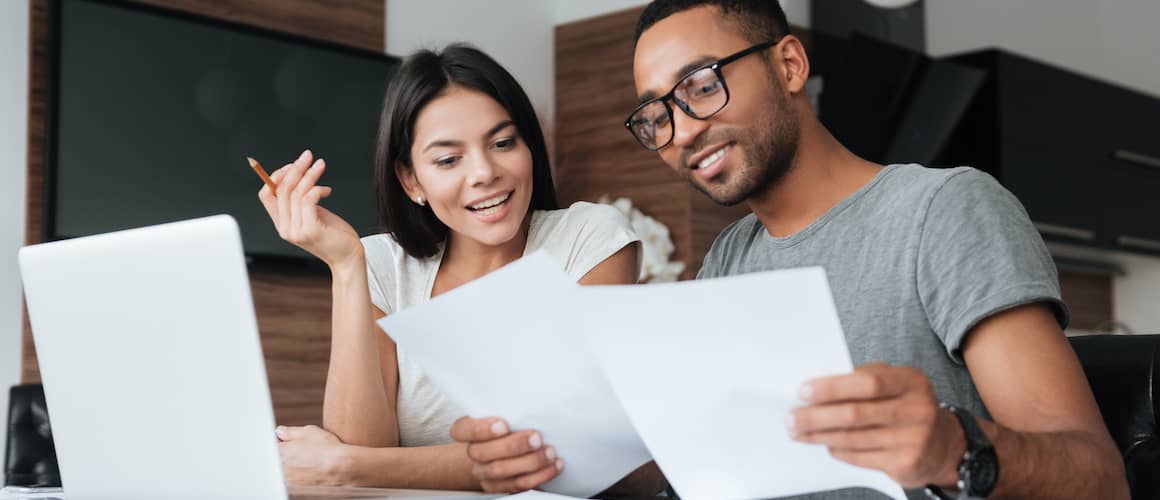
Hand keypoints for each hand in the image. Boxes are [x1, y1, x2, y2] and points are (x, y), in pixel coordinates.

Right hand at [257, 149, 361, 268]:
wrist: (348, 257)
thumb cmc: (334, 234)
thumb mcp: (313, 214)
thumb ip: (301, 201)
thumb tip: (297, 173)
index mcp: (282, 223)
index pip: (266, 195)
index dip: (276, 176)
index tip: (293, 165)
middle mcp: (285, 228)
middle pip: (281, 190)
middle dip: (295, 168)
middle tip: (308, 156)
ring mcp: (296, 231)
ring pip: (296, 192)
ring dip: (309, 174)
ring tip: (320, 165)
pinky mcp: (310, 230)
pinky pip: (308, 200)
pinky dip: (317, 189)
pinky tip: (327, 190)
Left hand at [276, 425, 350, 485]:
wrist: (340, 467)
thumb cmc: (325, 448)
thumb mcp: (308, 431)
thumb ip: (290, 432)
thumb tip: (280, 431)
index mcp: (280, 451)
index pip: (270, 445)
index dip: (279, 441)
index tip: (286, 439)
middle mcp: (281, 467)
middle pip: (276, 457)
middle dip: (284, 451)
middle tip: (300, 446)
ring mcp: (289, 477)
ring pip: (284, 467)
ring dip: (291, 461)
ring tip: (308, 456)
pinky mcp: (297, 484)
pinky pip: (293, 475)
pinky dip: (298, 470)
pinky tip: (310, 464)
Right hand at [449, 416, 563, 492]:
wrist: (508, 448)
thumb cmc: (511, 423)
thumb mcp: (508, 410)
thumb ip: (512, 406)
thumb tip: (535, 392)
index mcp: (468, 429)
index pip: (461, 430)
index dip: (480, 429)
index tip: (504, 425)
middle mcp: (474, 452)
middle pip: (483, 453)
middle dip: (514, 446)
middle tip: (537, 438)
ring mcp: (484, 472)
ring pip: (501, 471)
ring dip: (530, 462)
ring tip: (550, 452)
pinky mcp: (499, 487)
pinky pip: (517, 486)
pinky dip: (539, 476)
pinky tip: (554, 465)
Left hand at [787, 363, 965, 487]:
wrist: (945, 446)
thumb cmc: (908, 407)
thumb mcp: (897, 385)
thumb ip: (864, 380)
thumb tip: (818, 388)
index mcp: (912, 381)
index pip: (868, 382)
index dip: (832, 387)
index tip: (803, 391)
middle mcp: (917, 409)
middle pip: (855, 413)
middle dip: (816, 416)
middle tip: (792, 418)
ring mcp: (913, 439)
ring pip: (853, 438)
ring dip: (820, 435)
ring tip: (799, 432)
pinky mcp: (906, 464)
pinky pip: (860, 457)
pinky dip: (838, 450)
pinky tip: (826, 445)